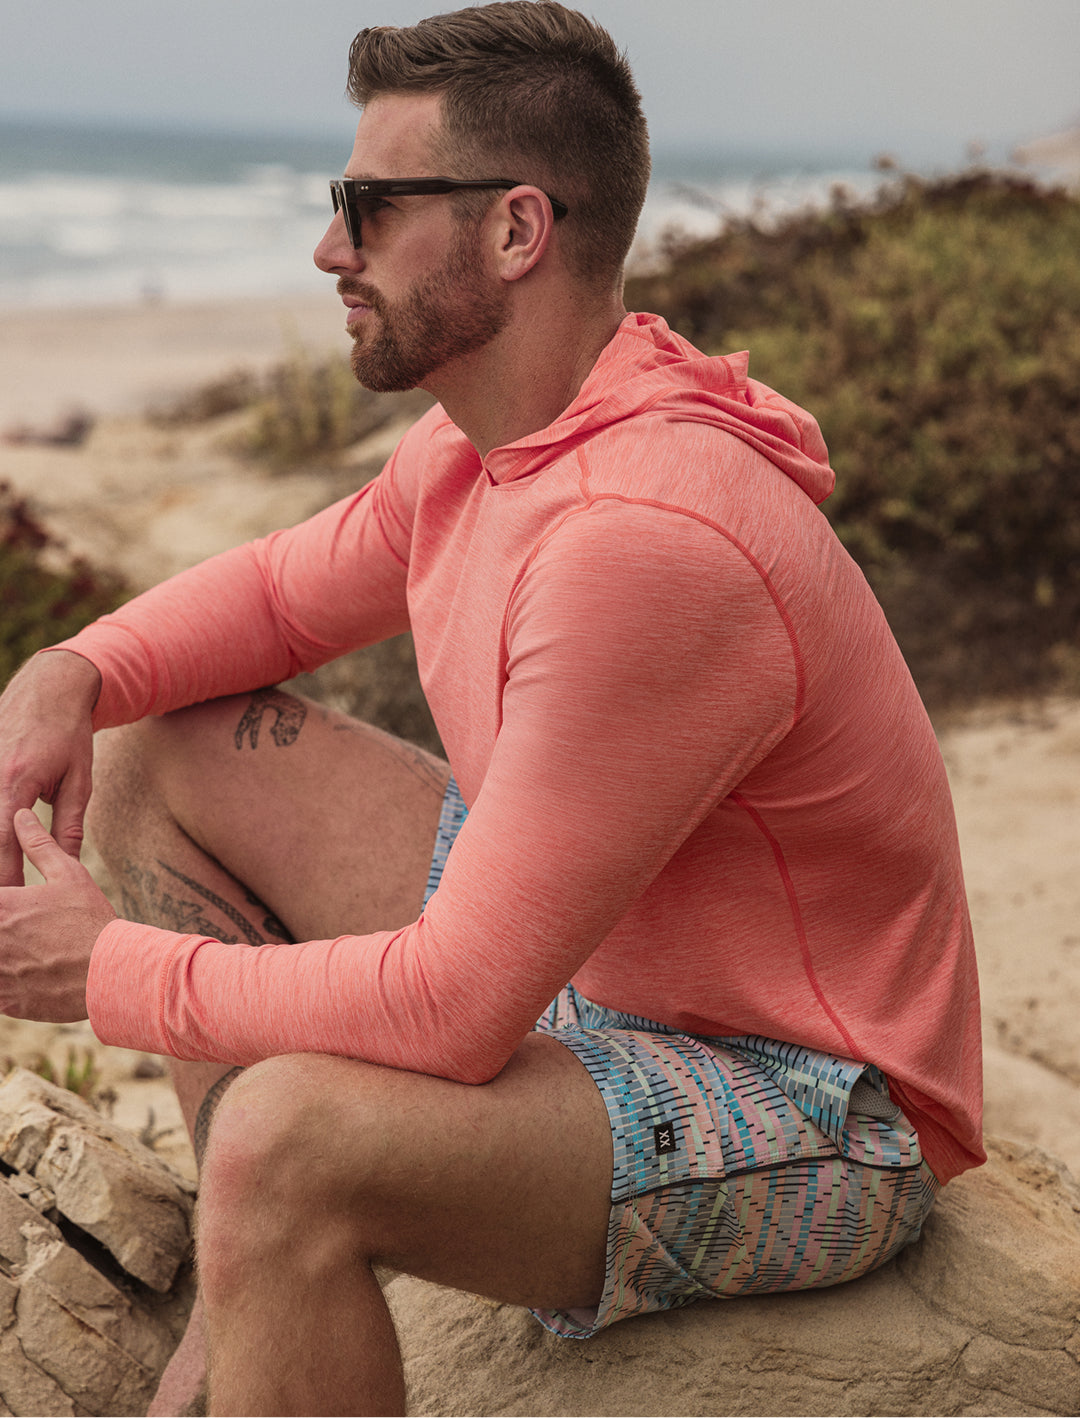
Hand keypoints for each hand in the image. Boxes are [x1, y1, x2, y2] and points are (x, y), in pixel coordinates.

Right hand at [0, 650, 100, 884]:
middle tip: (11, 907)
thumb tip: (66, 865)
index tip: (14, 907)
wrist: (48, 688)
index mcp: (14, 787)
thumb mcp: (78, 780)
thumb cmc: (68, 734)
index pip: (2, 847)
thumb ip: (68, 825)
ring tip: (11, 889)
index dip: (6, 880)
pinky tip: (5, 852)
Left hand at [0, 808, 115, 1021]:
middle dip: (1, 925)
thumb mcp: (69, 875)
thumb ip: (38, 845)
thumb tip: (22, 817)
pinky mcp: (6, 1001)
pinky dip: (5, 981)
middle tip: (18, 924)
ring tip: (19, 947)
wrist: (112, 972)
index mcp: (3, 906)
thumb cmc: (91, 920)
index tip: (9, 899)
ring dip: (2, 954)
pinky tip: (21, 971)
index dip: (1, 897)